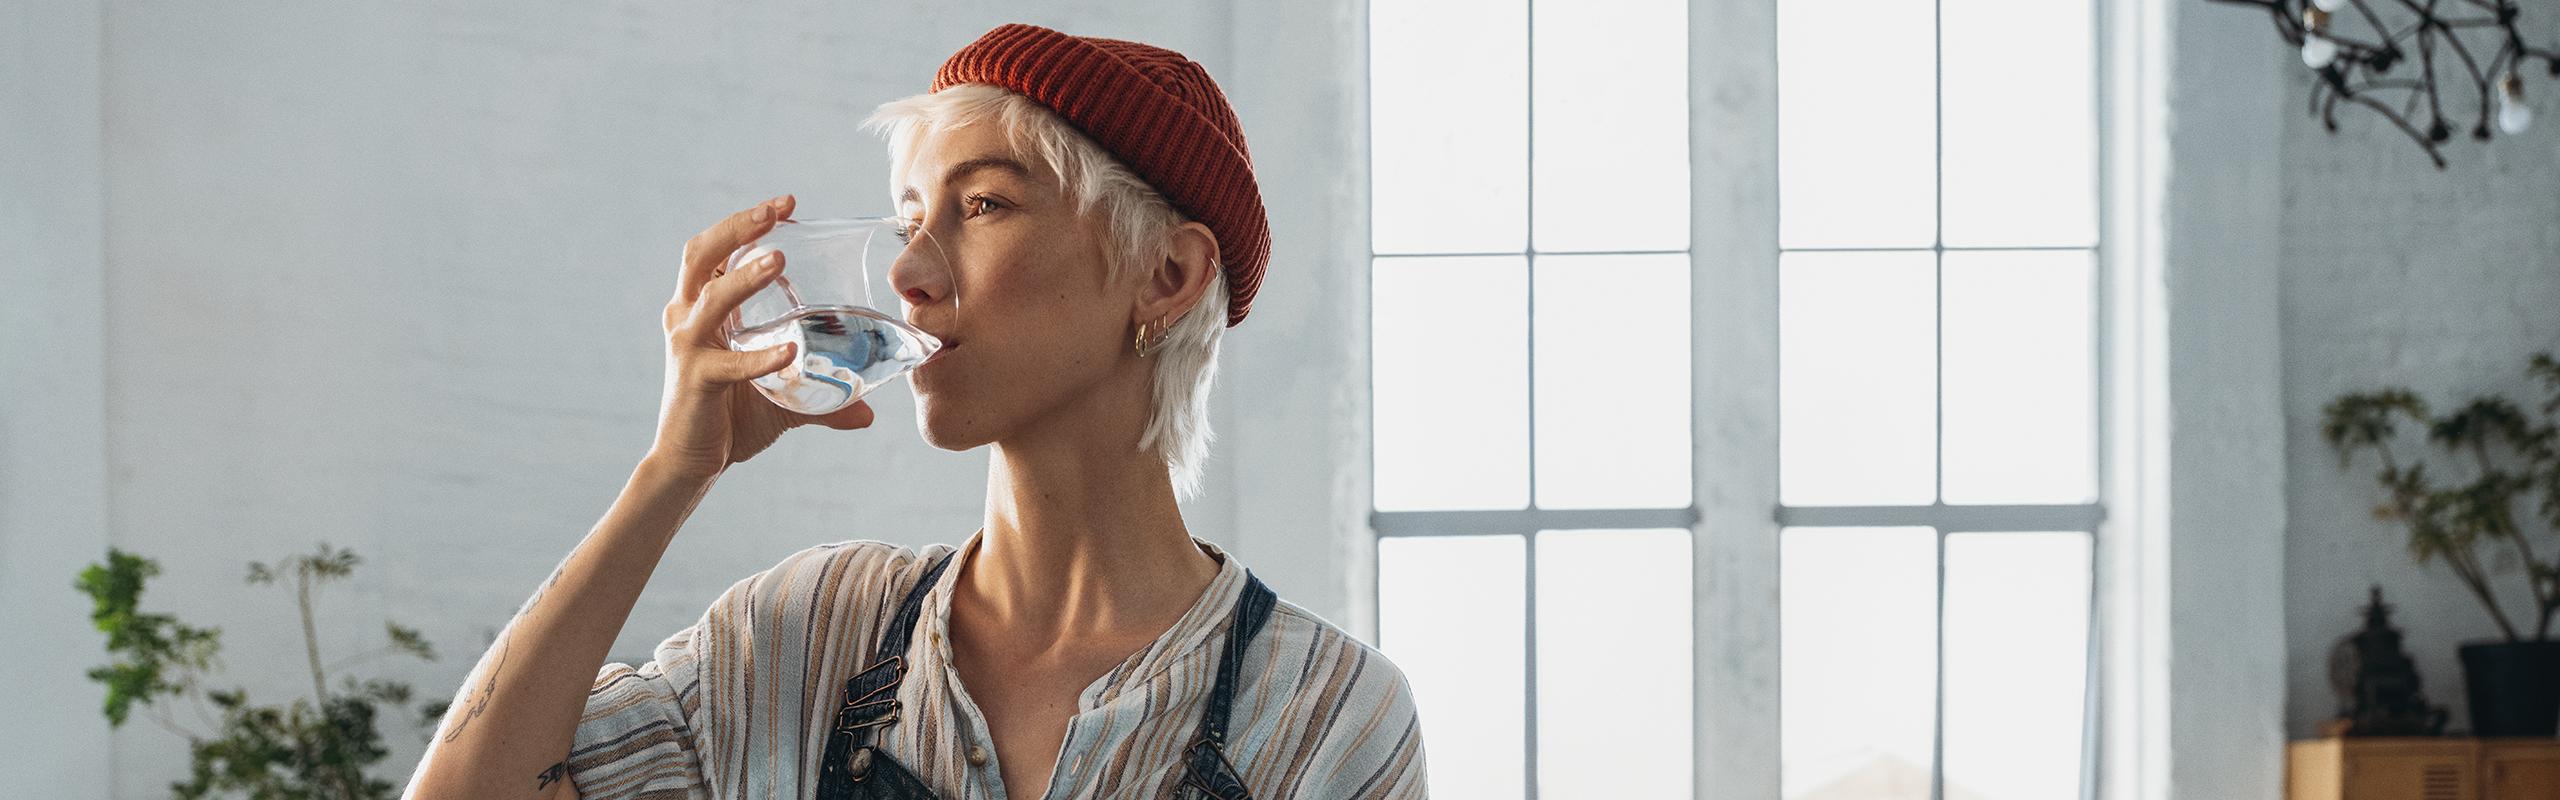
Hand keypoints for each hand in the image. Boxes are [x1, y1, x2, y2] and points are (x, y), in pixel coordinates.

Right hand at [647, 195, 874, 480]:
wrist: (690, 464)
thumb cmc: (731, 420)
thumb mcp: (783, 400)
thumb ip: (823, 399)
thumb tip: (869, 412)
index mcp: (702, 309)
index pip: (717, 251)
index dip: (745, 223)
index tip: (786, 204)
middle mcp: (688, 319)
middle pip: (701, 256)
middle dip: (738, 227)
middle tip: (777, 211)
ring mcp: (688, 348)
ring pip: (710, 299)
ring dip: (744, 278)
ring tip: (778, 260)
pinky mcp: (696, 381)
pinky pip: (729, 364)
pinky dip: (760, 357)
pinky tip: (789, 352)